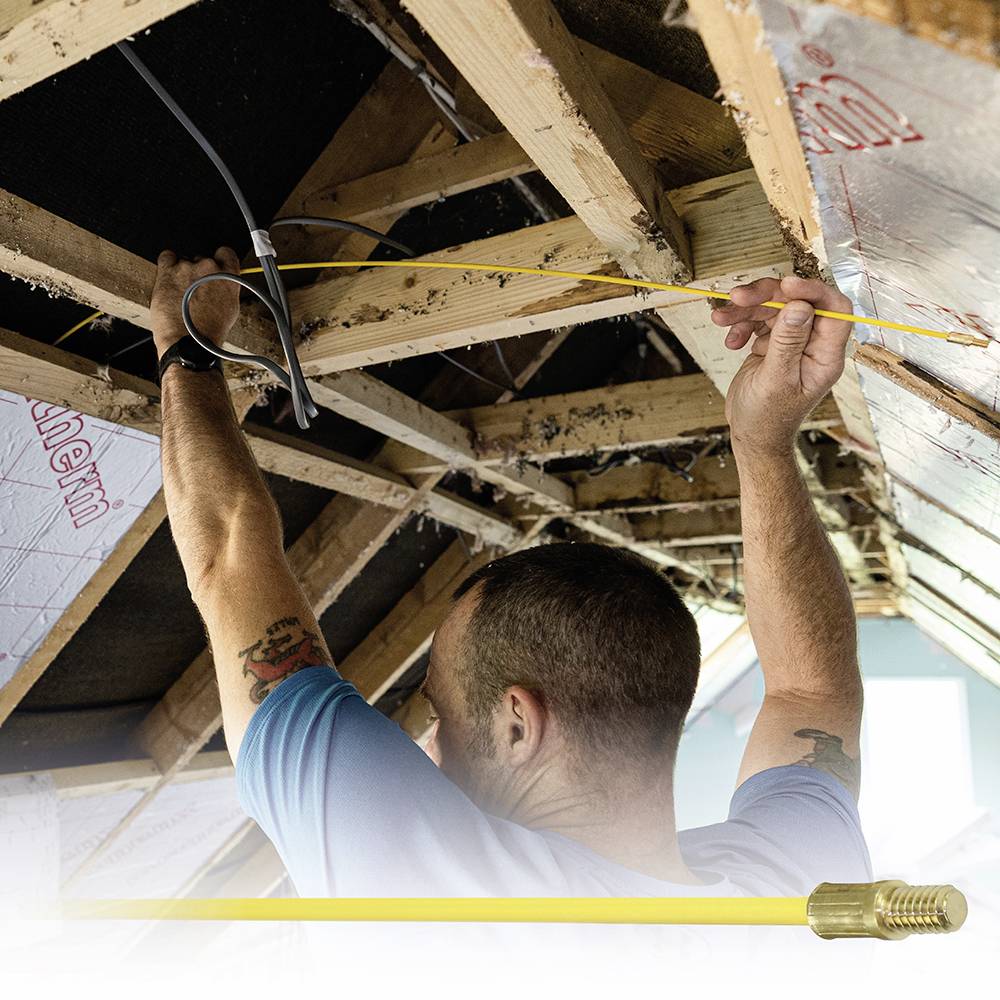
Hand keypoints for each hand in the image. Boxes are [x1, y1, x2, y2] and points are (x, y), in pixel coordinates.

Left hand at [150, 247, 240, 358]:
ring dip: (182, 273)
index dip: (219, 260)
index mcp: (229, 276)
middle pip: (203, 259)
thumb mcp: (231, 309)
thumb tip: (222, 282)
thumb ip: (227, 289)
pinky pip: (167, 257)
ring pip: (184, 261)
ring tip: (181, 292)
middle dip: (199, 271)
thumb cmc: (208, 332)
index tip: (215, 267)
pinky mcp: (168, 272)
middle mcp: (209, 267)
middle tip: (195, 289)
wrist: (189, 343)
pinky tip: (169, 279)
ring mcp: (188, 268)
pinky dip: (168, 265)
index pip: (226, 253)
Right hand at [710, 275, 852, 455]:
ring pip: (775, 307)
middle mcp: (813, 344)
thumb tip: (800, 306)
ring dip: (746, 309)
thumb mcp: (775, 380)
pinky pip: (759, 320)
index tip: (785, 284)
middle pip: (797, 301)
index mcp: (826, 355)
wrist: (751, 435)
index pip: (833, 309)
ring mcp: (793, 342)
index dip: (812, 290)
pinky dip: (741, 324)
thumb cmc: (767, 418)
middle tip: (738, 296)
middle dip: (767, 295)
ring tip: (721, 317)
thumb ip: (787, 342)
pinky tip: (731, 340)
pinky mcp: (774, 343)